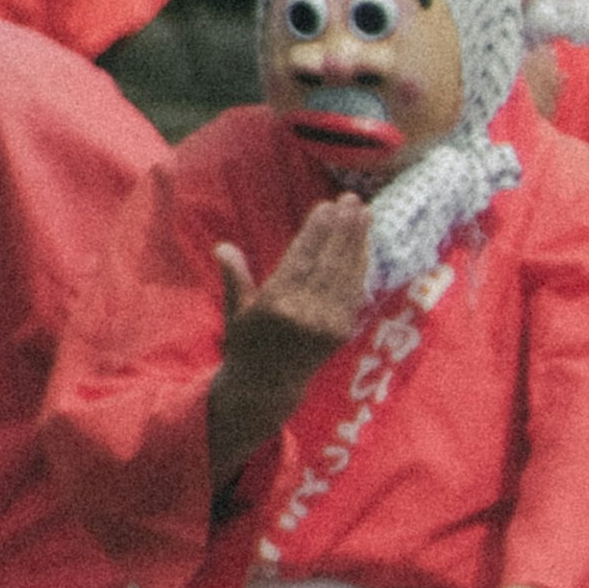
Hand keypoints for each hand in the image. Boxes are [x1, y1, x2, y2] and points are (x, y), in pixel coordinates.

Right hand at [221, 201, 371, 369]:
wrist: (267, 387)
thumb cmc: (246, 343)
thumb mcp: (235, 310)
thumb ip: (235, 277)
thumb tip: (224, 246)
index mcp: (276, 305)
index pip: (302, 258)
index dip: (317, 231)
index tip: (327, 206)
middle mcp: (305, 314)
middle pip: (329, 262)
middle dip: (344, 228)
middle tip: (352, 200)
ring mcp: (327, 324)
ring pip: (346, 274)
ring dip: (358, 242)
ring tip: (364, 214)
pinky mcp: (342, 331)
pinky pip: (354, 292)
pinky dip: (360, 266)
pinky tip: (364, 245)